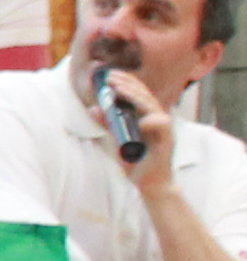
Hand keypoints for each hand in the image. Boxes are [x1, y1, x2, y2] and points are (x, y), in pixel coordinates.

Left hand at [102, 65, 177, 193]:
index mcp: (146, 117)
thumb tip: (93, 108)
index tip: (110, 75)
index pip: (138, 95)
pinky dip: (152, 122)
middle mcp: (157, 120)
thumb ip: (108, 125)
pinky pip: (162, 127)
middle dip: (127, 84)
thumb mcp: (116, 140)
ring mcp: (163, 130)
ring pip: (152, 107)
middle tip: (111, 77)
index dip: (126, 83)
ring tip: (119, 89)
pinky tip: (141, 120)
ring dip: (135, 97)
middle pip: (144, 97)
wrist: (150, 185)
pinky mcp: (167, 142)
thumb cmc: (135, 162)